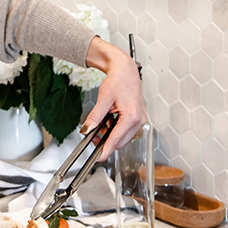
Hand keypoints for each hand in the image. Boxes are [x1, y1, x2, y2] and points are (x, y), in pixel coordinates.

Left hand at [82, 36, 147, 159]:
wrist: (126, 70)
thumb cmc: (118, 80)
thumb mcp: (103, 99)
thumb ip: (95, 117)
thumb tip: (86, 130)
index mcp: (132, 116)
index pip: (116, 140)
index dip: (106, 150)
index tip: (98, 157)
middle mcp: (139, 120)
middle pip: (121, 141)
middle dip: (106, 141)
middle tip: (92, 137)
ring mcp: (141, 120)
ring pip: (123, 137)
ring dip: (111, 134)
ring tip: (100, 124)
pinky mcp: (139, 118)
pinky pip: (126, 130)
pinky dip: (116, 129)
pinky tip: (108, 121)